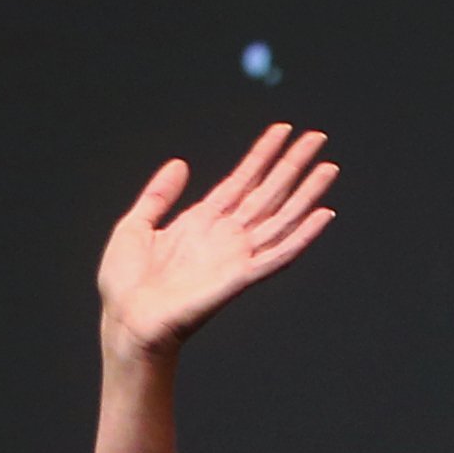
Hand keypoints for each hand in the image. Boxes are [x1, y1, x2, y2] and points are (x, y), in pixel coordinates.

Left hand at [99, 125, 337, 356]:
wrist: (125, 322)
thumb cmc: (124, 286)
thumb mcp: (135, 226)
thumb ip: (158, 195)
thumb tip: (179, 163)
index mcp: (202, 222)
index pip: (241, 180)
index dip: (262, 154)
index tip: (283, 129)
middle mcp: (224, 237)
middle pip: (268, 193)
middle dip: (292, 165)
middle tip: (317, 137)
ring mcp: (234, 257)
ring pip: (281, 218)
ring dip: (306, 194)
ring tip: (329, 168)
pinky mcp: (239, 278)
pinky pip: (278, 256)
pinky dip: (302, 237)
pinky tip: (323, 216)